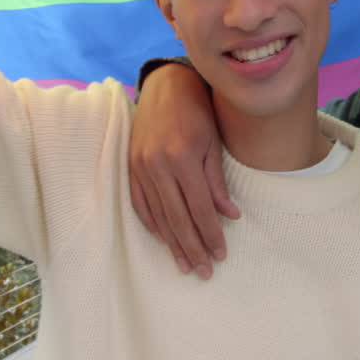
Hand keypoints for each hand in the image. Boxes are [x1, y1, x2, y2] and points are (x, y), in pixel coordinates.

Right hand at [129, 63, 239, 278]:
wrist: (165, 88)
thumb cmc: (197, 113)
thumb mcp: (214, 143)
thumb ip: (217, 182)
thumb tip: (230, 216)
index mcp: (182, 157)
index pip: (200, 207)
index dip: (211, 233)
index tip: (221, 254)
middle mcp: (158, 165)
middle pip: (177, 218)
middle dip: (193, 247)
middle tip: (205, 271)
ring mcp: (140, 167)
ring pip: (157, 215)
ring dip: (172, 243)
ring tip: (185, 264)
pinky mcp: (130, 167)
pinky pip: (140, 204)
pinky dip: (153, 224)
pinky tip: (164, 240)